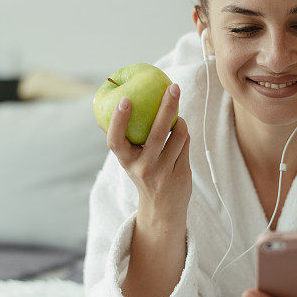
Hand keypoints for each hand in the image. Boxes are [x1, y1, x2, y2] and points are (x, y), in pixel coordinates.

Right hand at [104, 84, 191, 222]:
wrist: (162, 209)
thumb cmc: (143, 173)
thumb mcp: (129, 160)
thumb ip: (124, 137)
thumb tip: (111, 103)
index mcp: (126, 161)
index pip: (115, 140)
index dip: (118, 120)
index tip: (124, 99)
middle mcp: (143, 168)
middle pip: (156, 133)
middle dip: (166, 106)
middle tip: (173, 87)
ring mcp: (163, 172)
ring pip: (178, 135)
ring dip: (180, 121)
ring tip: (177, 117)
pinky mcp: (181, 174)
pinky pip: (185, 143)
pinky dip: (183, 133)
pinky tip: (180, 132)